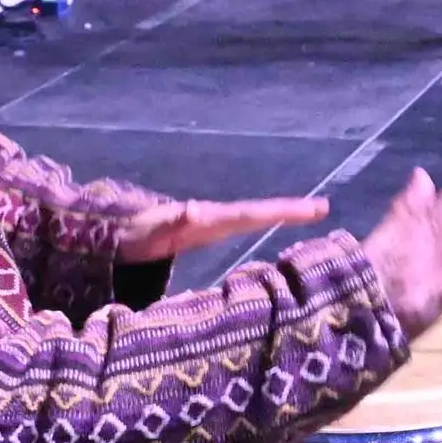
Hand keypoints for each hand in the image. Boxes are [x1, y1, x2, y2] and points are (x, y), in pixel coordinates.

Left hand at [117, 193, 332, 263]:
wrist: (118, 234)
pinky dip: (264, 224)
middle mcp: (217, 218)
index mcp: (211, 218)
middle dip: (291, 210)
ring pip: (253, 218)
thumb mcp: (155, 230)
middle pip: (260, 212)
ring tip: (313, 213)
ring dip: (282, 215)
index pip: (253, 214)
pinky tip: (277, 230)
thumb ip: (173, 221)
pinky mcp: (207, 233)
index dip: (283, 212)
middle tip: (323, 208)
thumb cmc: (137, 234)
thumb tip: (194, 209)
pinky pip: (241, 228)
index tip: (314, 209)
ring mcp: (213, 225)